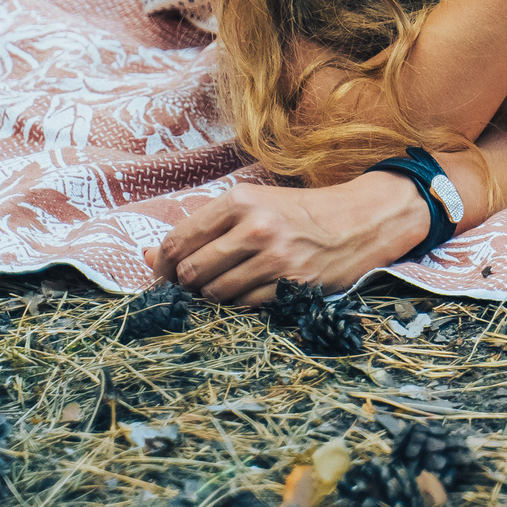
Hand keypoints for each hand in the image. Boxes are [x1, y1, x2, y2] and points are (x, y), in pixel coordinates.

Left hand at [144, 172, 427, 305]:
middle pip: (191, 271)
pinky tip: (250, 292)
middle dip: (185, 285)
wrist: (360, 219)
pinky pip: (244, 306)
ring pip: (214, 293)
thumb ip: (201, 229)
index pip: (178, 241)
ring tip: (226, 287)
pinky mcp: (291, 282)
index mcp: (240, 200)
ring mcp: (275, 256)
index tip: (165, 274)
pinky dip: (239, 305)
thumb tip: (146, 256)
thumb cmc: (301, 212)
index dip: (162, 265)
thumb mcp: (252, 206)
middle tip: (194, 286)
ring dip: (212, 297)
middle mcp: (255, 226)